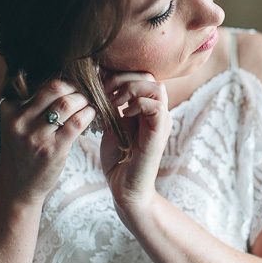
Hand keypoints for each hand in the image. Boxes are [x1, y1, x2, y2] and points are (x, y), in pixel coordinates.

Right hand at [0, 80, 95, 204]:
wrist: (17, 187)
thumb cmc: (22, 150)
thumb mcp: (17, 123)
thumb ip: (32, 103)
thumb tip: (64, 77)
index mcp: (9, 108)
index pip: (40, 82)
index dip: (62, 77)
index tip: (77, 75)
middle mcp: (19, 120)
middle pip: (54, 87)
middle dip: (74, 85)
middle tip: (84, 88)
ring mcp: (35, 136)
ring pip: (67, 103)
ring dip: (84, 99)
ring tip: (89, 101)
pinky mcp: (53, 149)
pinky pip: (77, 122)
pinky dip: (89, 113)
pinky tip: (92, 113)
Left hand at [100, 72, 171, 213]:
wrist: (125, 188)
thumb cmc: (118, 158)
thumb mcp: (112, 123)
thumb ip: (112, 104)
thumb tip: (100, 79)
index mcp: (147, 107)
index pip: (141, 75)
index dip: (120, 74)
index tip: (100, 84)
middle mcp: (157, 111)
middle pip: (149, 76)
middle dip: (123, 78)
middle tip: (105, 91)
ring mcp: (161, 121)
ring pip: (155, 86)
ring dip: (130, 89)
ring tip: (113, 102)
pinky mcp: (160, 132)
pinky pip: (156, 106)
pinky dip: (137, 104)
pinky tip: (123, 113)